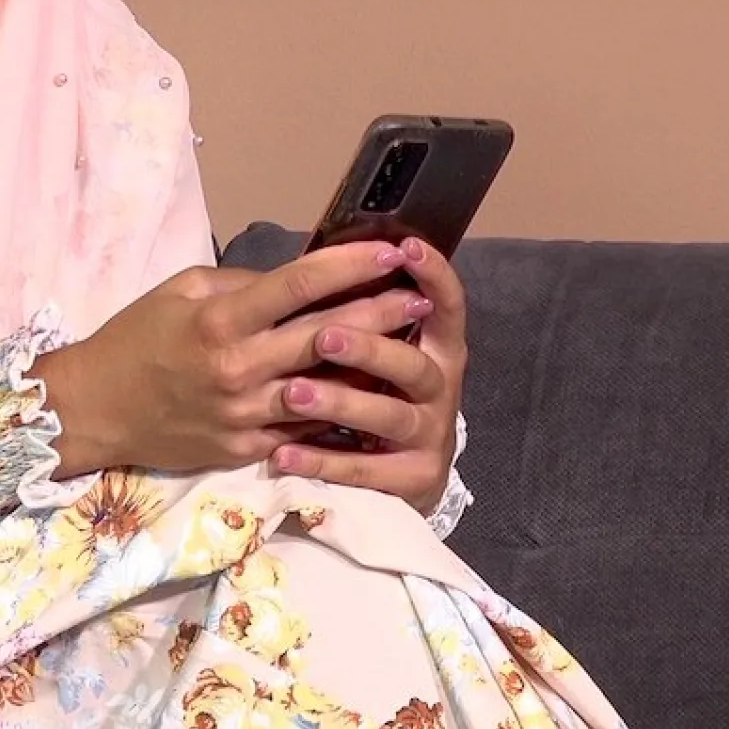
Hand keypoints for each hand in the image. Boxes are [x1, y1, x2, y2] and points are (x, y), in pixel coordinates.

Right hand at [31, 241, 425, 477]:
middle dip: (381, 312)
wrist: (97, 409)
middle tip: (422, 293)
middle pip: (327, 336)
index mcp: (220, 321)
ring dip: (373, 364)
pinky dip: (342, 408)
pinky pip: (307, 428)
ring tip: (412, 343)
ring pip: (327, 388)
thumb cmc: (135, 339)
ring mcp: (247, 416)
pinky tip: (374, 394)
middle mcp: (239, 369)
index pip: (299, 285)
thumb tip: (293, 280)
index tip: (391, 250)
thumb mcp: (180, 290)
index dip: (351, 265)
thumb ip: (240, 283)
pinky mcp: (248, 450)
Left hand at [268, 237, 466, 515]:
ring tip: (293, 393)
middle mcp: (440, 388)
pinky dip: (322, 462)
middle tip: (324, 337)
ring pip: (388, 417)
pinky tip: (282, 453)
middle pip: (412, 365)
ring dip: (340, 403)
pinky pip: (365, 471)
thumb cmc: (374, 387)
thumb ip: (354, 309)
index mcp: (437, 347)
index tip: (405, 248)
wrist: (401, 472)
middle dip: (369, 349)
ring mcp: (429, 436)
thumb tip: (309, 259)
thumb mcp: (373, 346)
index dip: (433, 276)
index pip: (447, 305)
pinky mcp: (412, 480)